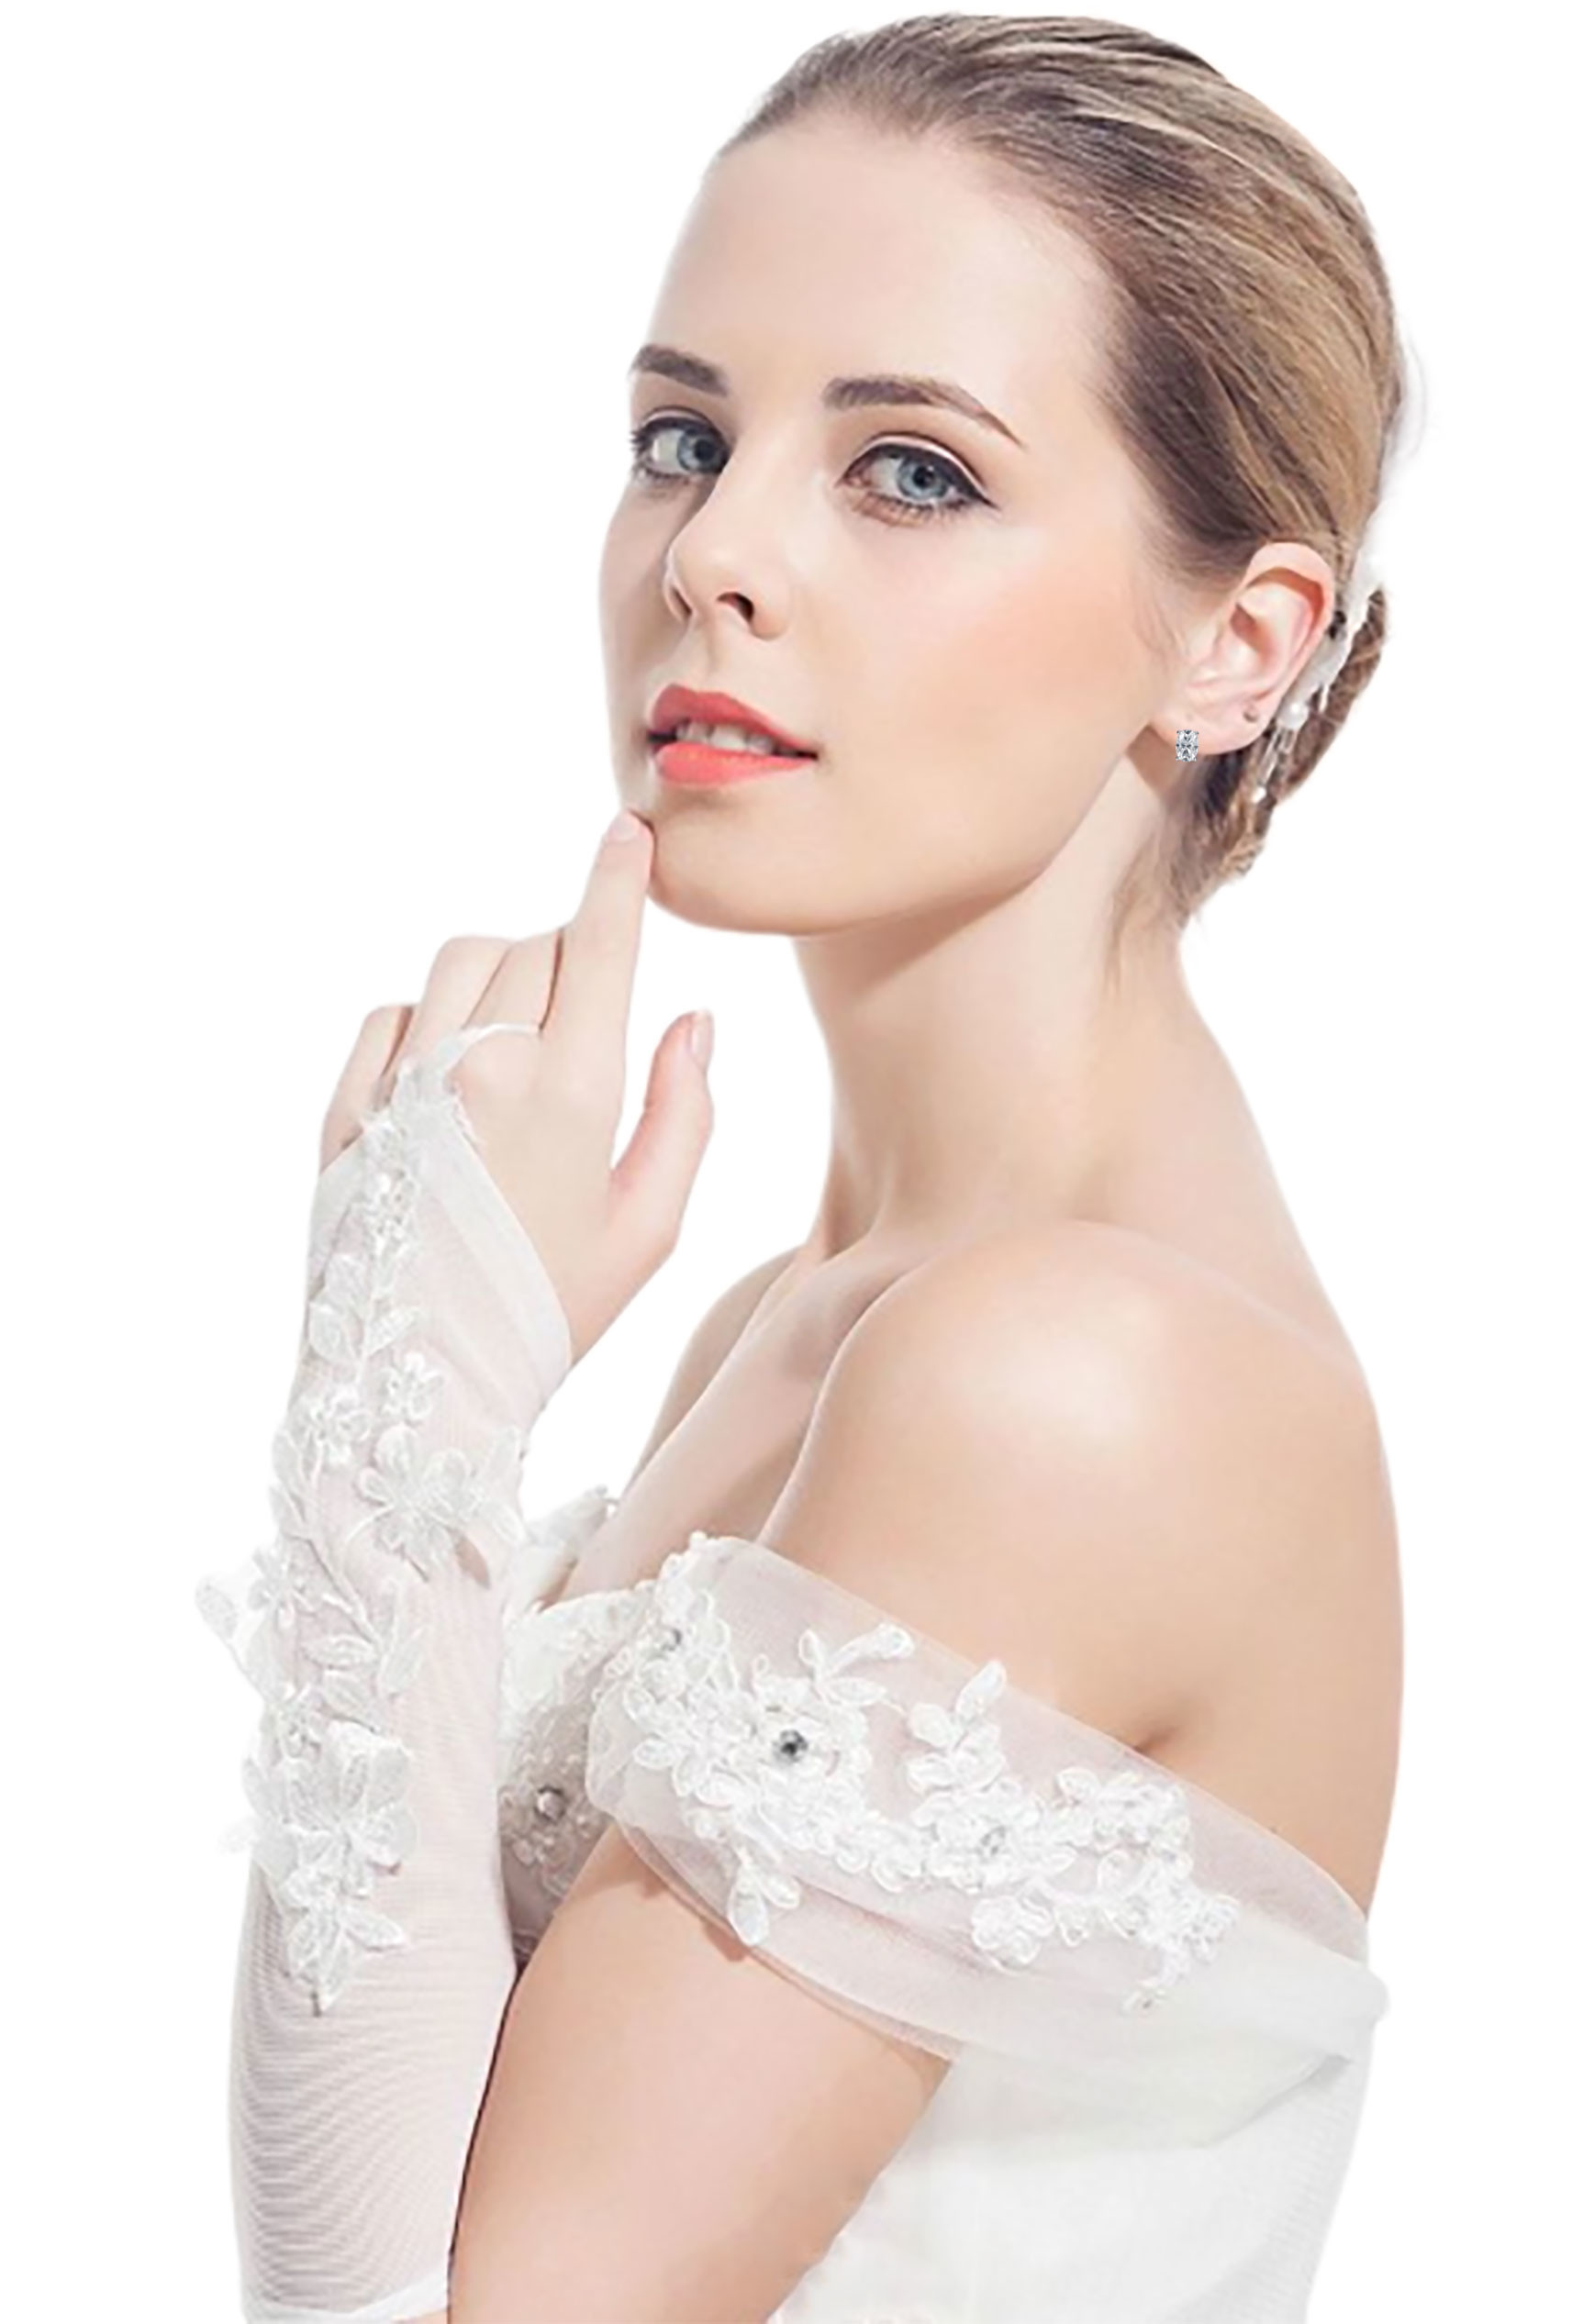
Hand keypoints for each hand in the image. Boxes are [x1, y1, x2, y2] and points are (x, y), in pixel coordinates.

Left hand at [318, 809, 714, 1369]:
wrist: (416, 1394)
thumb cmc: (551, 1314)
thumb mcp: (649, 1229)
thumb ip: (685, 1113)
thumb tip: (692, 1019)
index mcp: (571, 1094)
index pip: (599, 942)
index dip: (618, 877)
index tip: (628, 833)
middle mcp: (481, 1069)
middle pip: (537, 945)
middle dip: (574, 953)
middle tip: (590, 1011)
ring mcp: (405, 1085)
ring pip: (463, 962)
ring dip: (504, 972)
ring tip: (524, 1031)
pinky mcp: (348, 1110)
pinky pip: (394, 1013)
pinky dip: (432, 1019)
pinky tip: (454, 1073)